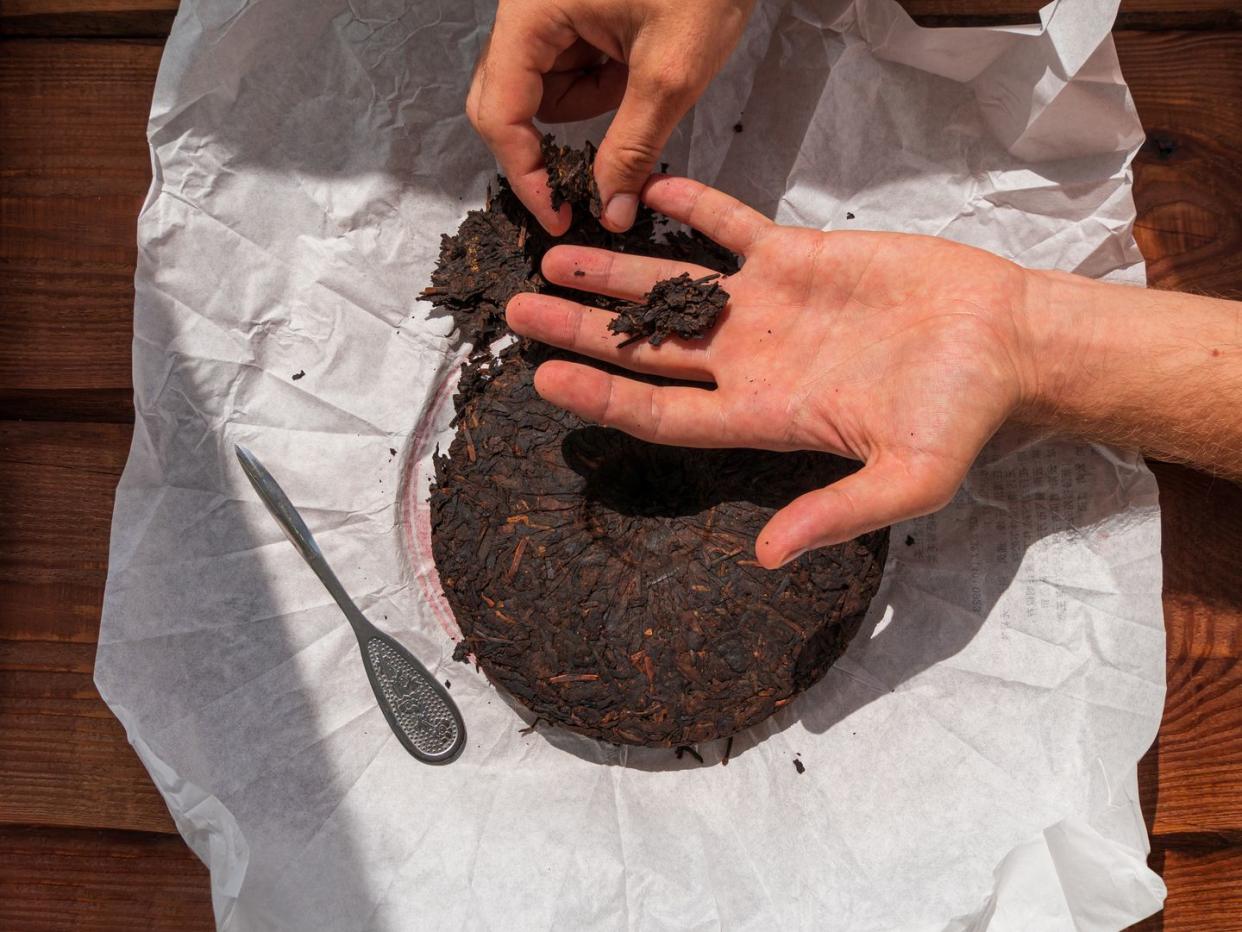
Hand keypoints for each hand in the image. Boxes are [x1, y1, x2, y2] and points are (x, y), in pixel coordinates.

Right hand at [466, 0, 753, 234]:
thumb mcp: (671, 73)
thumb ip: (633, 147)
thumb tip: (610, 211)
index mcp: (531, 14)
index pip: (500, 112)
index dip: (524, 173)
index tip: (558, 215)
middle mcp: (525, 10)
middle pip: (509, 101)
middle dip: (554, 137)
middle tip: (598, 171)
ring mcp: (546, 10)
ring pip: (544, 90)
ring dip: (589, 105)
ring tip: (639, 77)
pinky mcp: (570, 12)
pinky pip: (568, 69)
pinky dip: (601, 82)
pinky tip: (636, 62)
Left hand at [506, 177, 1041, 567]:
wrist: (1006, 343)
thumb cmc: (961, 415)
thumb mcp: (908, 479)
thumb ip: (837, 513)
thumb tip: (769, 558)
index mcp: (766, 414)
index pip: (665, 411)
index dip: (604, 398)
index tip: (545, 381)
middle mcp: (754, 361)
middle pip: (649, 348)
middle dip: (583, 332)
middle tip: (518, 315)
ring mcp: (772, 307)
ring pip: (675, 286)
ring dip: (616, 271)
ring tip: (554, 257)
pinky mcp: (800, 258)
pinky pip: (734, 229)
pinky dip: (698, 208)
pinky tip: (653, 190)